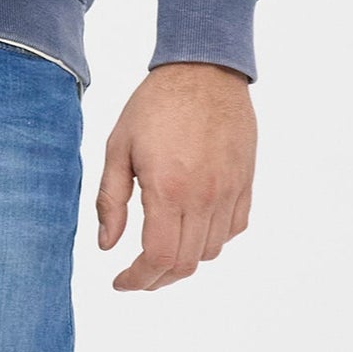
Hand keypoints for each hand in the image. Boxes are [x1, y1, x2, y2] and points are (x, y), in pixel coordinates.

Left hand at [95, 63, 255, 291]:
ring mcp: (230, 191)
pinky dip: (212, 240)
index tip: (121, 282)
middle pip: (185, 264)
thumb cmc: (156, 104)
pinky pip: (234, 228)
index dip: (138, 279)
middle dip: (157, 279)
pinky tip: (192, 229)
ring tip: (161, 251)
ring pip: (211, 251)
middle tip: (137, 276)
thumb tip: (107, 245)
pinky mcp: (245, 182)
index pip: (158, 257)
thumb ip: (112, 200)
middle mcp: (204, 196)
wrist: (204, 69)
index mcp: (168, 189)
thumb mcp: (118, 147)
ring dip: (184, 260)